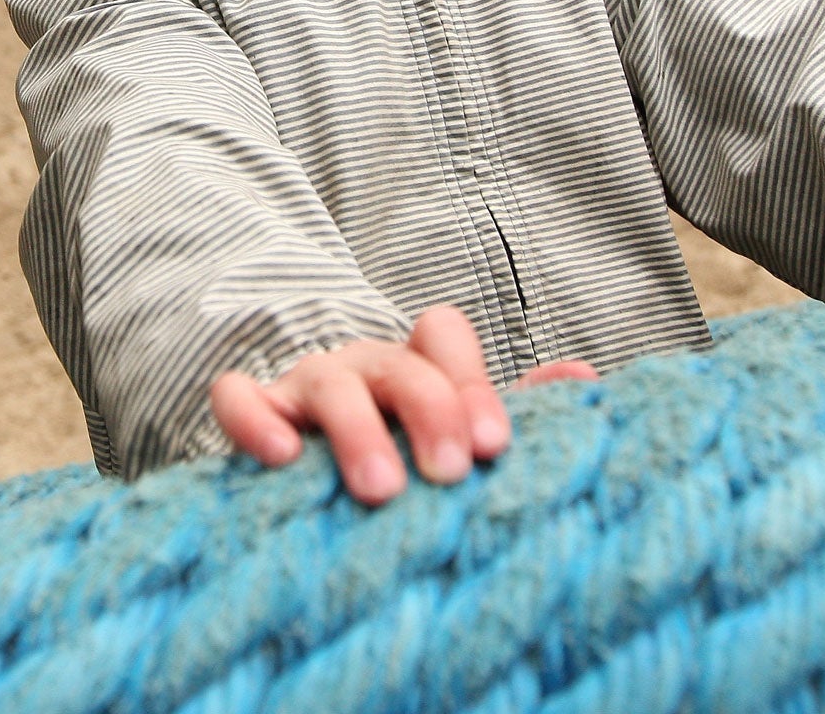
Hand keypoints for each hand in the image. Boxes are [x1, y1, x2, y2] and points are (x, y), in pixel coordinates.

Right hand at [209, 305, 595, 505]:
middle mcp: (365, 366)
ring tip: (382, 490)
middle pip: (398, 363)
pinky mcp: (254, 413)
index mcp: (418, 364)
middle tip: (451, 473)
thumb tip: (587, 378)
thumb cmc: (407, 454)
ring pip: (328, 382)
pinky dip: (254, 417)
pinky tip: (280, 457)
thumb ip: (523, 407)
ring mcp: (306, 386)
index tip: (495, 447)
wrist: (315, 478)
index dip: (471, 383)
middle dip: (428, 412)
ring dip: (357, 431)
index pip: (444, 335)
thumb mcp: (463, 432)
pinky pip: (238, 397)